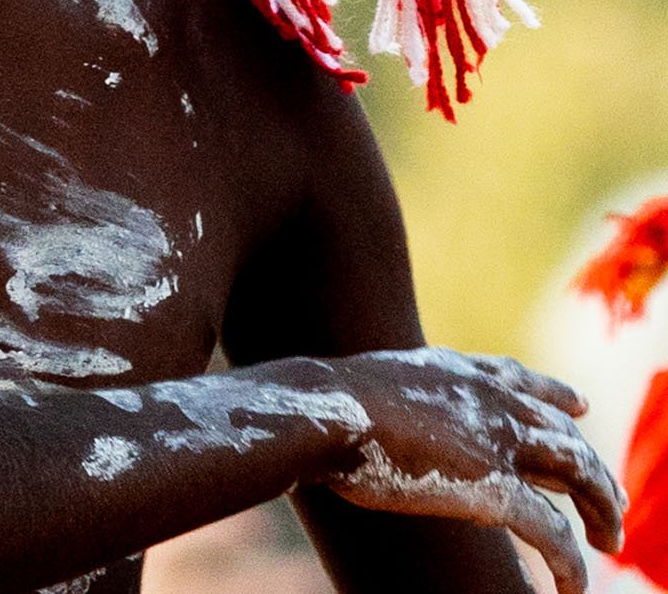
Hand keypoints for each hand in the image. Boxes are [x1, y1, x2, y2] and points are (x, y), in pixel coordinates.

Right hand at [325, 347, 624, 593]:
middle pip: (564, 433)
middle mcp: (492, 399)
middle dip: (595, 467)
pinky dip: (571, 563)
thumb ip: (399, 396)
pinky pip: (552, 533)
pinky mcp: (496, 490)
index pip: (524, 380)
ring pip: (578, 475)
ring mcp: (499, 441)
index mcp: (461, 373)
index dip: (557, 395)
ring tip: (612, 541)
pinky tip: (576, 586)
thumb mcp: (375, 382)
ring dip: (601, 511)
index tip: (579, 406)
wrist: (329, 409)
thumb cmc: (332, 402)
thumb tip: (377, 408)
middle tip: (615, 499)